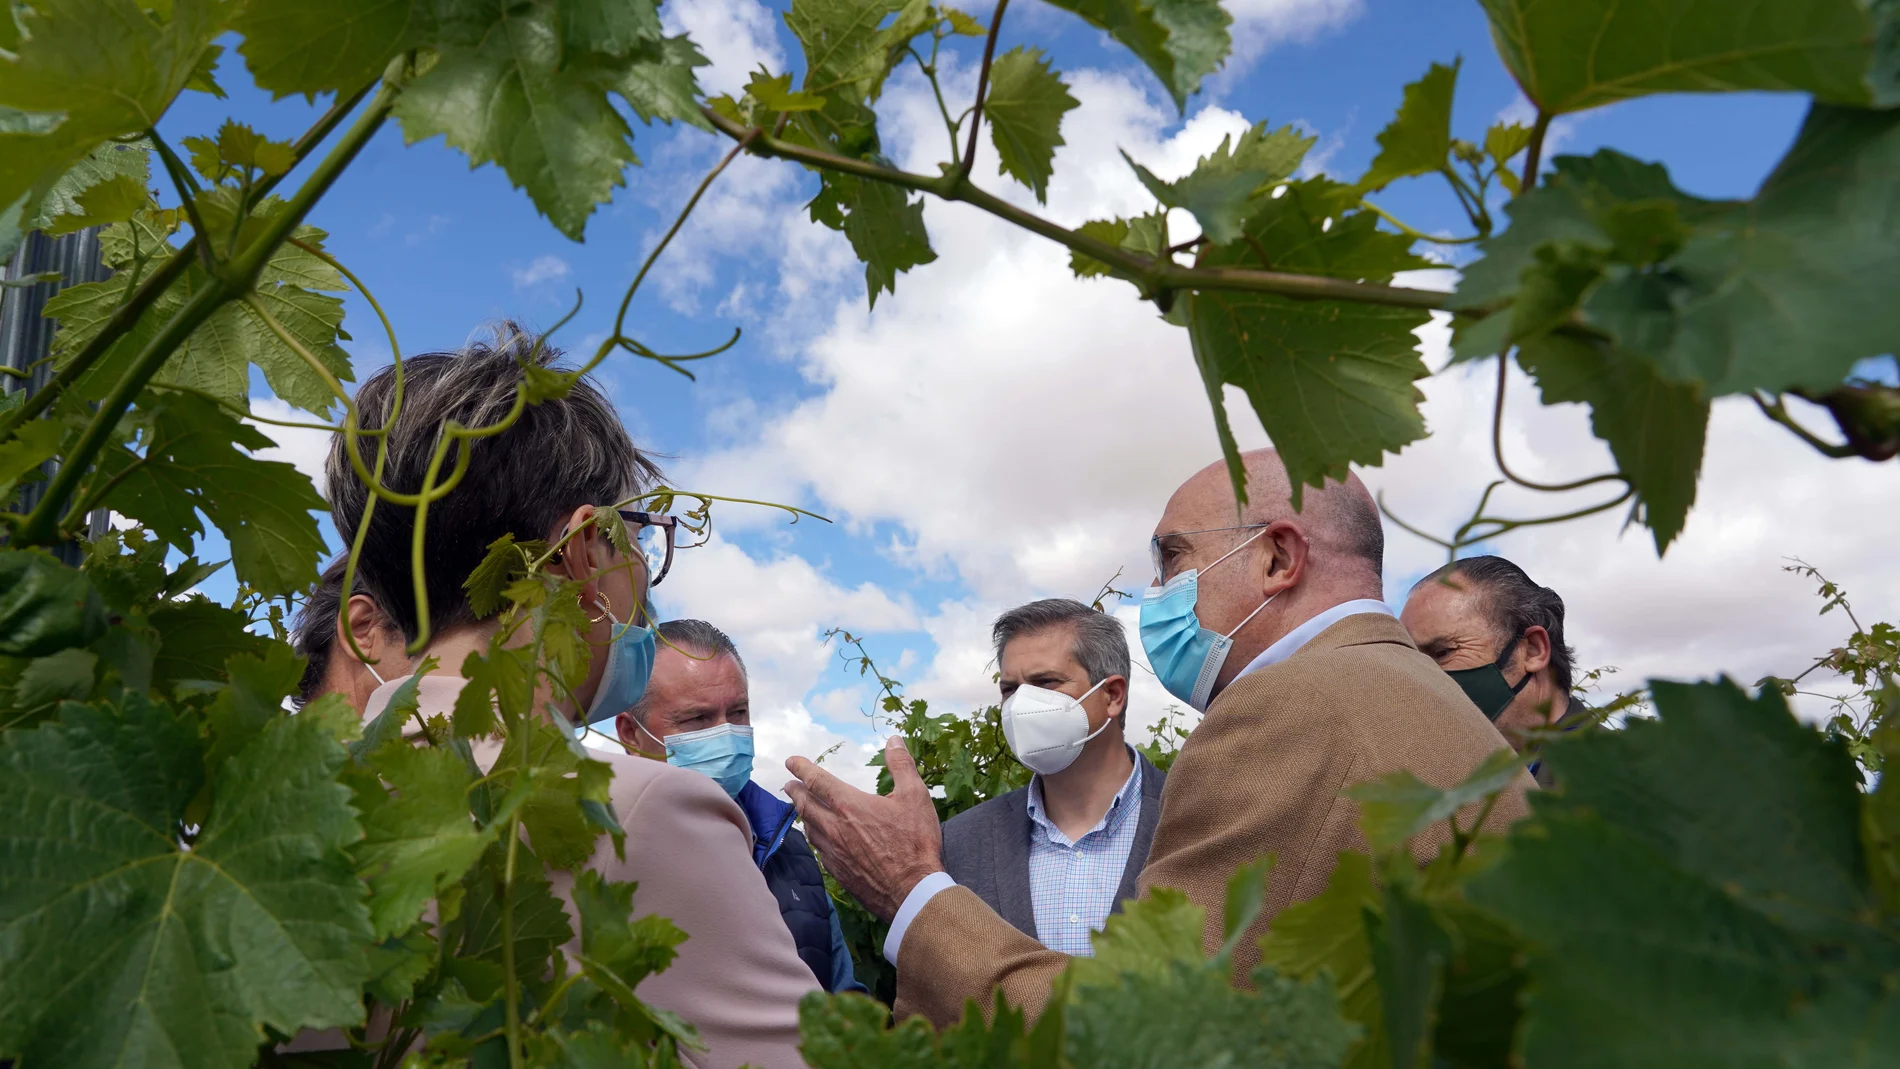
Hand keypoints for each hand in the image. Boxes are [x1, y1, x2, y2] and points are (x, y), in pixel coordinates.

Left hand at [785, 735, 943, 921]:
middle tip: (789, 784)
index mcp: (849, 805)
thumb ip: (901, 765)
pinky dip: (815, 839)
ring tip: (802, 810)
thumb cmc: (915, 842)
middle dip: (795, 791)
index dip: (802, 768)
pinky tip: (820, 841)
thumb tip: (894, 741)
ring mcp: (833, 852)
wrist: (912, 891)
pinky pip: (819, 851)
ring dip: (803, 816)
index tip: (791, 761)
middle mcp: (834, 827)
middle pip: (805, 805)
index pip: (817, 781)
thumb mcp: (915, 796)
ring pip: (809, 829)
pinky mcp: (837, 872)